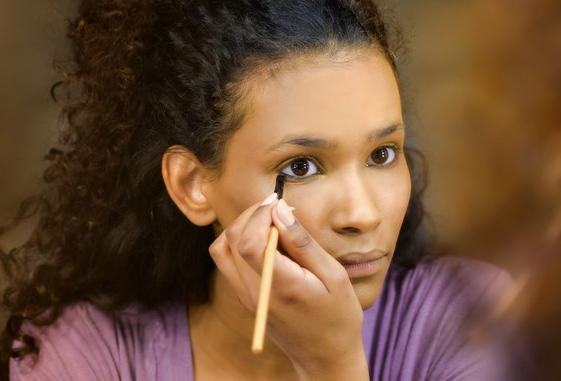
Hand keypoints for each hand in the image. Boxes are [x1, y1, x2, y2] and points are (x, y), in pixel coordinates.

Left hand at [209, 194, 368, 380]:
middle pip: (232, 240)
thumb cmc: (338, 316)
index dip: (259, 214)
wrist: (326, 357)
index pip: (249, 242)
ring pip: (222, 249)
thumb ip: (303, 242)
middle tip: (278, 208)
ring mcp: (246, 297)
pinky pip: (227, 262)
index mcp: (280, 287)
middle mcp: (255, 292)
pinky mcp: (245, 298)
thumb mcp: (333, 276)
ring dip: (242, 227)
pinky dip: (239, 242)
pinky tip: (267, 241)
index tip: (279, 202)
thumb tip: (279, 210)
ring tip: (271, 222)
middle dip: (252, 215)